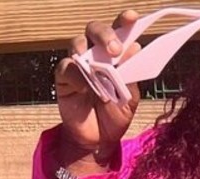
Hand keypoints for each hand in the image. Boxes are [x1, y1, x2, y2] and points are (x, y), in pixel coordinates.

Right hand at [54, 9, 142, 157]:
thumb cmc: (114, 115)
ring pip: (78, 43)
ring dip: (89, 51)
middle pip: (95, 30)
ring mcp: (78, 63)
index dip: (124, 21)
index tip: (131, 17)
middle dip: (105, 34)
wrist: (99, 140)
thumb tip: (135, 48)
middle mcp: (95, 53)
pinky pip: (67, 68)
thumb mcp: (129, 97)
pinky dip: (77, 75)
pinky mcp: (64, 77)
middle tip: (115, 49)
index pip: (119, 31)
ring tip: (100, 69)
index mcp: (115, 55)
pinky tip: (86, 86)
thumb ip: (131, 74)